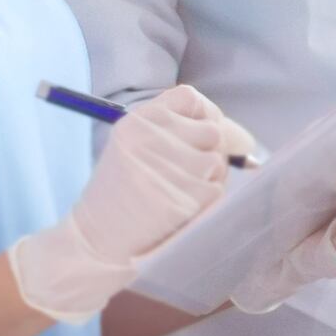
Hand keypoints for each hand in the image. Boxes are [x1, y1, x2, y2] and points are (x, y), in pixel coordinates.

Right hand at [10, 84, 256, 322]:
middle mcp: (153, 138)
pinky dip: (204, 201)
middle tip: (183, 172)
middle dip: (208, 152)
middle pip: (214, 131)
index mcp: (138, 120)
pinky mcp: (186, 197)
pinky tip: (176, 206)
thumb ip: (174, 127)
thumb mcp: (133, 145)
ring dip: (207, 179)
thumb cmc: (121, 190)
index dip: (203, 115)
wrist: (97, 237)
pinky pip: (216, 191)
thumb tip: (238, 135)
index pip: (191, 98)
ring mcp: (171, 167)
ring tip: (175, 191)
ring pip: (218, 162)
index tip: (196, 135)